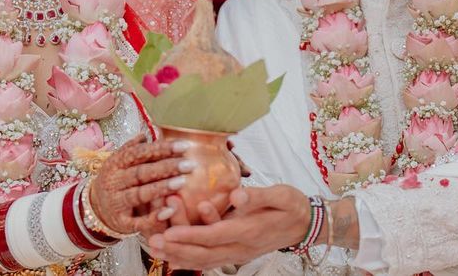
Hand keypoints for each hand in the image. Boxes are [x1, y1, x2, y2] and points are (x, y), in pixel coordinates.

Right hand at [90, 135, 192, 236]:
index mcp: (115, 164)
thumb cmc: (115, 180)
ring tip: (182, 182)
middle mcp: (114, 182)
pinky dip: (154, 217)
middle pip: (142, 173)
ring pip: (140, 194)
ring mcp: (116, 203)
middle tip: (189, 165)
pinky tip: (170, 210)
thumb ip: (136, 148)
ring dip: (161, 188)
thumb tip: (154, 131)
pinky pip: (139, 222)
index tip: (184, 146)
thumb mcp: (119, 162)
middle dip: (166, 167)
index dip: (162, 149)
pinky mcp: (121, 223)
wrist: (94, 209)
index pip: (140, 153)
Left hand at [147, 185, 310, 269]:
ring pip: (204, 260)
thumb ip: (258, 195)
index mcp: (250, 231)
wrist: (305, 225)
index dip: (191, 235)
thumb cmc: (292, 206)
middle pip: (204, 253)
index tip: (170, 232)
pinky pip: (209, 262)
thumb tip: (236, 195)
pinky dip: (190, 261)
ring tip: (156, 248)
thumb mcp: (281, 194)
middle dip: (177, 248)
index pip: (215, 235)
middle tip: (153, 241)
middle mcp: (241, 247)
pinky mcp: (235, 254)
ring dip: (179, 256)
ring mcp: (238, 254)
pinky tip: (173, 258)